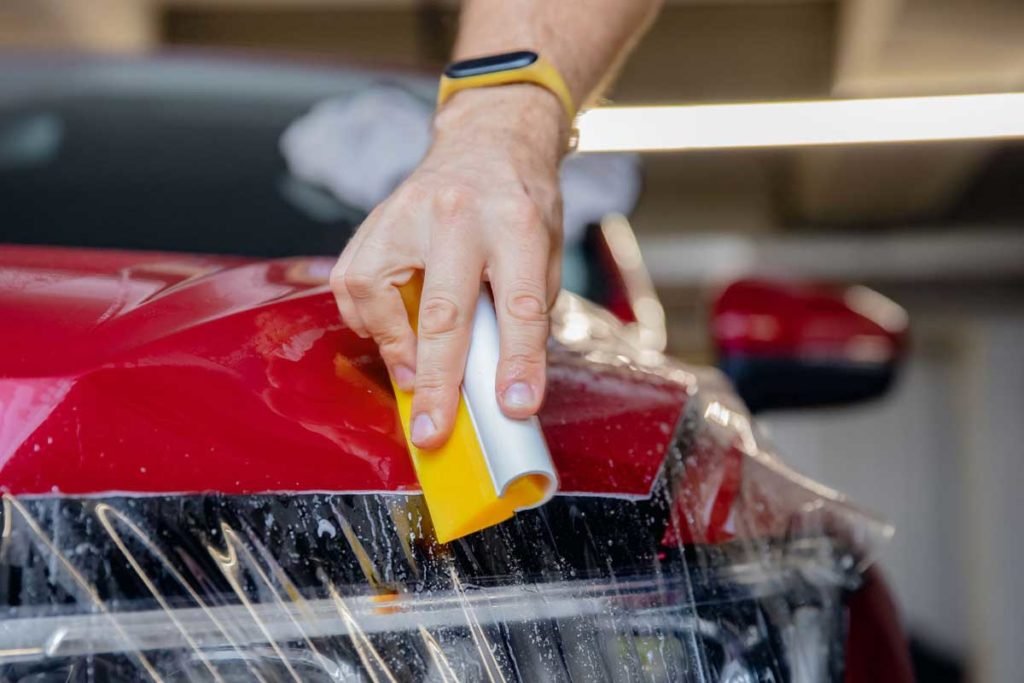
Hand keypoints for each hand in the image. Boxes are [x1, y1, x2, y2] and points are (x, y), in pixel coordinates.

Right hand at [330, 85, 567, 448]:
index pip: (519, 305)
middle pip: (442, 311)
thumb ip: (528, 308)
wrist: (489, 141)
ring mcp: (407, 214)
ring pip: (378, 295)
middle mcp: (458, 216)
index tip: (514, 407)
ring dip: (394, 350)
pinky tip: (390, 331)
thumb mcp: (548, 251)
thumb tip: (502, 379)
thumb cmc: (522, 203)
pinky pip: (351, 283)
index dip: (517, 362)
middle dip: (438, 381)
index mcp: (516, 224)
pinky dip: (367, 320)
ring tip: (413, 377)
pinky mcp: (374, 221)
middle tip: (432, 430)